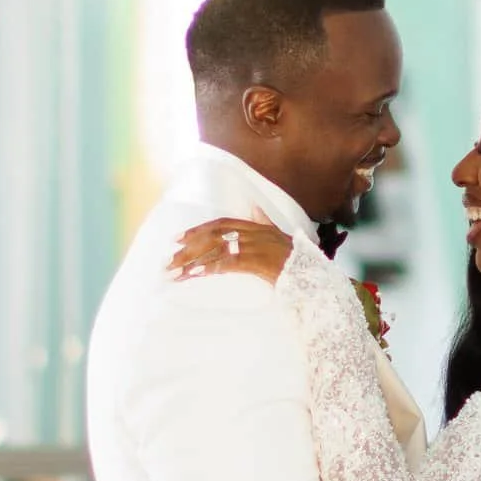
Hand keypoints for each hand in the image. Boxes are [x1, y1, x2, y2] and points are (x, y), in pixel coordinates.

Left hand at [170, 217, 292, 285]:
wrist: (312, 274)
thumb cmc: (296, 258)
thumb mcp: (280, 234)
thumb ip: (264, 220)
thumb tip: (254, 206)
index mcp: (255, 227)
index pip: (220, 224)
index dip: (197, 230)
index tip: (178, 239)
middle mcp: (252, 233)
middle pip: (213, 236)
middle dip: (188, 247)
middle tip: (168, 260)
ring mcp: (254, 246)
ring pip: (215, 249)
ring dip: (192, 262)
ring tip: (174, 273)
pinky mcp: (256, 261)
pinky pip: (227, 262)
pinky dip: (209, 268)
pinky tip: (194, 274)